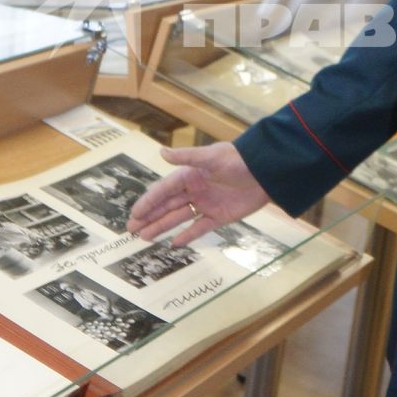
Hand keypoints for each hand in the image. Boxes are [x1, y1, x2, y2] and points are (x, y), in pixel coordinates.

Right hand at [126, 143, 270, 244]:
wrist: (265, 172)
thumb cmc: (238, 160)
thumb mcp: (211, 156)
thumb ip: (186, 157)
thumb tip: (161, 153)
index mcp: (189, 175)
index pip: (164, 190)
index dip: (148, 202)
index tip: (134, 214)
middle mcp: (194, 190)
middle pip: (167, 206)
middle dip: (149, 217)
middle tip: (131, 229)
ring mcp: (206, 204)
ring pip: (179, 218)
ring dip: (162, 227)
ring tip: (144, 238)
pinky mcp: (220, 216)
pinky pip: (199, 228)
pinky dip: (187, 235)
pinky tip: (173, 244)